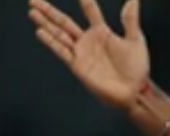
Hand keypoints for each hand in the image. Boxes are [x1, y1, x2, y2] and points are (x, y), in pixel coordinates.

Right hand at [28, 0, 150, 111]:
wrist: (134, 92)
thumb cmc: (137, 68)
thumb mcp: (135, 41)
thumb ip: (130, 20)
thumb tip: (134, 0)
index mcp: (102, 33)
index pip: (91, 13)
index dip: (86, 3)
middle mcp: (88, 41)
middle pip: (64, 22)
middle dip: (49, 11)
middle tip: (33, 0)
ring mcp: (81, 53)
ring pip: (59, 34)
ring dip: (46, 23)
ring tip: (32, 11)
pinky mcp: (78, 65)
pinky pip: (62, 51)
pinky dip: (51, 42)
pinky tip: (40, 32)